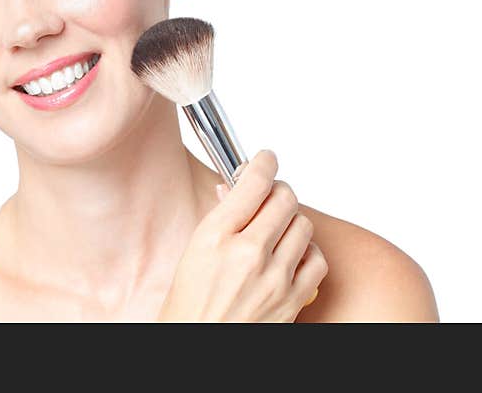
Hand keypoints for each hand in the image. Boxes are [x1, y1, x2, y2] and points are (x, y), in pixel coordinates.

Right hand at [157, 149, 327, 321]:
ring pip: (303, 224)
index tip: (266, 158)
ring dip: (291, 220)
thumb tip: (238, 189)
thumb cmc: (190, 305)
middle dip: (278, 190)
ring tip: (277, 228)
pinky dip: (306, 251)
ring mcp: (274, 278)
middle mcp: (247, 254)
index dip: (264, 163)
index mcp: (215, 237)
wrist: (198, 346)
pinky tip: (290, 254)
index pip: (253, 183)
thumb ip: (220, 218)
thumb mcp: (193, 252)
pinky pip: (316, 258)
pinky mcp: (292, 300)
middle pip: (284, 198)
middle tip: (270, 194)